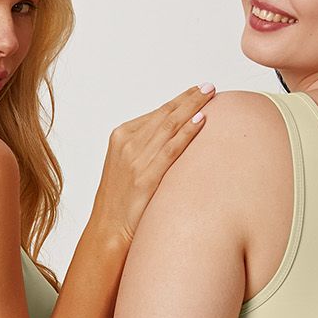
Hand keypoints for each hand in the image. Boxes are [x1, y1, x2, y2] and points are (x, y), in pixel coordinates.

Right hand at [90, 83, 215, 247]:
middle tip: (210, 87)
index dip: (179, 101)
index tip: (197, 91)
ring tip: (211, 95)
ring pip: (169, 127)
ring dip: (192, 108)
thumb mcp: (127, 166)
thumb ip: (145, 148)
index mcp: (120, 137)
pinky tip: (201, 121)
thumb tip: (172, 136)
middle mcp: (127, 144)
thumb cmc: (120, 201)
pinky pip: (170, 150)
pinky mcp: (145, 179)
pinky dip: (187, 133)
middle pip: (164, 115)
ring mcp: (135, 161)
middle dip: (189, 99)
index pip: (156, 113)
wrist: (107, 230)